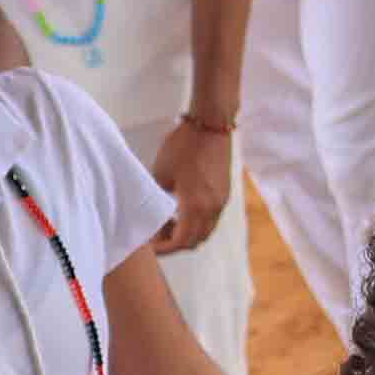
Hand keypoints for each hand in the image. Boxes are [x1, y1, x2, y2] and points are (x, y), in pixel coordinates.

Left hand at [157, 113, 235, 252]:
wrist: (210, 126)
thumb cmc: (184, 146)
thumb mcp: (161, 174)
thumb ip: (159, 199)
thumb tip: (155, 215)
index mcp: (195, 206)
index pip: (180, 241)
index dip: (164, 248)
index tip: (150, 246)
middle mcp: (212, 208)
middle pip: (195, 241)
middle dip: (175, 244)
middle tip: (157, 237)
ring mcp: (221, 202)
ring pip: (205, 231)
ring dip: (188, 234)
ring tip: (168, 224)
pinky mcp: (224, 193)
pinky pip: (211, 219)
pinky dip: (197, 223)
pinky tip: (182, 211)